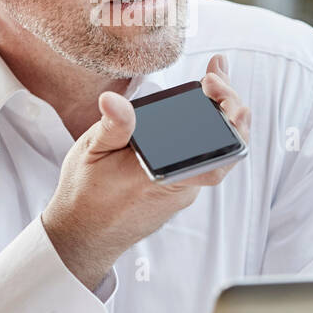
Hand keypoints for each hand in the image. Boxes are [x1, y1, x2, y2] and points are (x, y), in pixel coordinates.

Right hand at [41, 54, 251, 290]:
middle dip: (228, 106)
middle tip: (214, 77)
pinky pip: (202, 159)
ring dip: (219, 118)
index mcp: (163, 177)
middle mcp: (181, 187)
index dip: (228, 115)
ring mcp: (183, 191)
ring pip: (215, 153)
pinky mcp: (178, 190)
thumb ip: (112, 126)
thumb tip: (113, 100)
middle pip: (225, 146)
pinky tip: (200, 107)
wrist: (84, 235)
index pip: (217, 150)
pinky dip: (206, 132)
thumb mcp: (93, 153)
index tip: (215, 83)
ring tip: (213, 83)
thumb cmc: (86, 196)